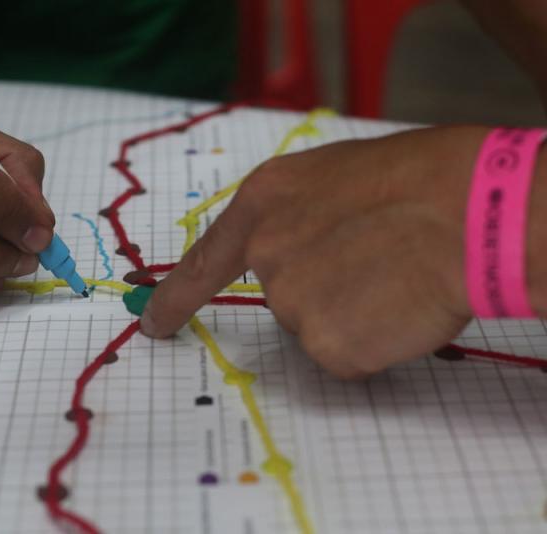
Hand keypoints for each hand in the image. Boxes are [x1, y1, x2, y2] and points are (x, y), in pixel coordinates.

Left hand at [141, 127, 491, 377]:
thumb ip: (301, 213)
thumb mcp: (337, 174)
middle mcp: (267, 256)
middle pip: (283, 295)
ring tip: (396, 277)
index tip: (154, 325)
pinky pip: (347, 354)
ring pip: (319, 326)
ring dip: (353, 313)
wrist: (467, 208)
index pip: (204, 262)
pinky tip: (400, 307)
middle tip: (376, 260)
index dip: (175, 298)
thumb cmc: (419, 178)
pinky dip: (375, 340)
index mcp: (265, 204)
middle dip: (324, 287)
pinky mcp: (328, 346)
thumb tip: (304, 250)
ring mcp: (293, 304)